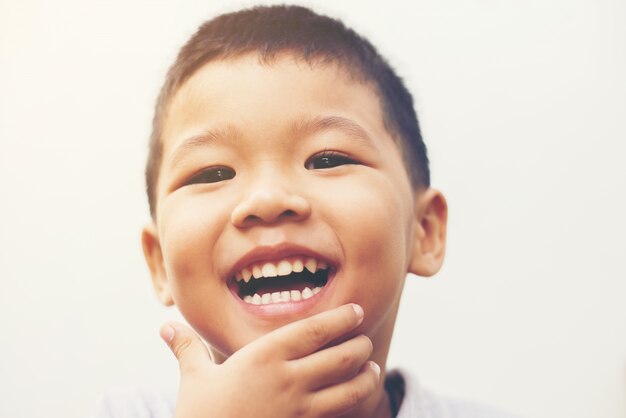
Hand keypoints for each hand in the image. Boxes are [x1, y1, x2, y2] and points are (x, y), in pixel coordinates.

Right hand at [160, 304, 379, 417]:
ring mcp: (299, 410)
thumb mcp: (193, 379)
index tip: (357, 311)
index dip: (340, 319)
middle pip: (340, 358)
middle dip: (360, 347)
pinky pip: (338, 416)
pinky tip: (358, 400)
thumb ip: (186, 349)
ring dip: (366, 377)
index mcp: (264, 357)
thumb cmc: (200, 415)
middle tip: (366, 341)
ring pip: (349, 390)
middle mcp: (287, 380)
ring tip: (374, 369)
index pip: (314, 330)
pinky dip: (355, 406)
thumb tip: (165, 328)